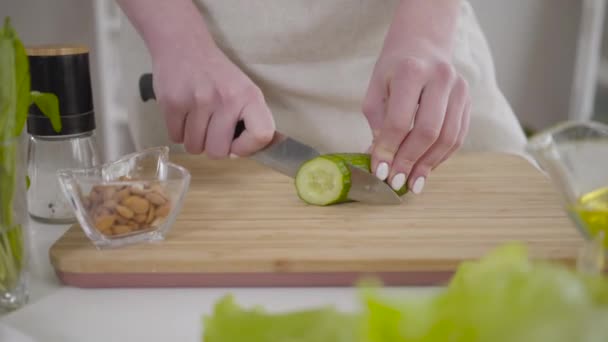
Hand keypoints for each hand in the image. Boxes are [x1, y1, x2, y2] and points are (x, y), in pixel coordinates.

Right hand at [116, 0, 274, 157]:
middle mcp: (227, 98)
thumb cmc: (217, 75)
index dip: (247, 148)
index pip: (261, 135)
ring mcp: (198, 100)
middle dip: (212, 147)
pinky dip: (178, 131)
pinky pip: (175, 137)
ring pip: (194, 147)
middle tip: (210, 129)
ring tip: (196, 119)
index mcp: (250, 96)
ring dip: (193, 139)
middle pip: (218, 152)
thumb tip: (260, 149)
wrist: (183, 45)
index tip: (236, 144)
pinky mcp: (173, 103)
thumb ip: (252, 120)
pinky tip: (183, 114)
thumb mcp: (244, 90)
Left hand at [363, 39, 470, 194]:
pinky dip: (441, 157)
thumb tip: (380, 160)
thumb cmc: (394, 69)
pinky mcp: (468, 101)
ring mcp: (459, 89)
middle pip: (428, 131)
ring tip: (412, 183)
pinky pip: (458, 136)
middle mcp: (440, 78)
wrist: (423, 43)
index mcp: (411, 71)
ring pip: (448, 137)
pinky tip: (426, 168)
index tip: (379, 171)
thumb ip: (377, 122)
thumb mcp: (376, 88)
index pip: (399, 120)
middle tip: (396, 182)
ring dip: (428, 165)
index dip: (388, 150)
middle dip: (410, 162)